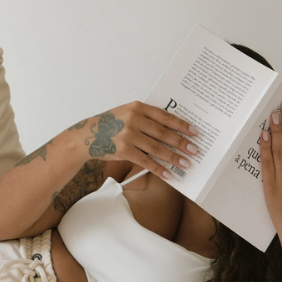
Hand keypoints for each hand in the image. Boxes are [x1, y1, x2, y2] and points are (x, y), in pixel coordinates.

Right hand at [78, 102, 198, 180]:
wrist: (86, 135)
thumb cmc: (110, 124)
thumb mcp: (127, 113)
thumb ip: (146, 118)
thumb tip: (172, 130)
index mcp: (137, 107)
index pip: (165, 116)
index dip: (181, 125)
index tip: (194, 131)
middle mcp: (134, 119)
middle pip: (163, 133)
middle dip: (182, 143)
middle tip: (194, 150)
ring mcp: (128, 135)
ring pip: (157, 148)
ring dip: (174, 157)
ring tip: (186, 163)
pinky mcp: (124, 150)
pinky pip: (146, 161)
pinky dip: (159, 169)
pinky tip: (169, 174)